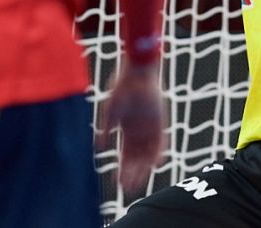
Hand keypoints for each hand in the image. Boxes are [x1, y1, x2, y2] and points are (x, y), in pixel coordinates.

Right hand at [99, 62, 164, 193]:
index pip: (127, 155)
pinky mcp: (160, 121)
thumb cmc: (122, 89)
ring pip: (148, 154)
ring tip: (137, 182)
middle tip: (127, 189)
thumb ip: (107, 129)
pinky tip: (154, 164)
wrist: (137, 72)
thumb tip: (100, 146)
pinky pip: (161, 141)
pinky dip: (158, 152)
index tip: (118, 183)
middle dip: (132, 174)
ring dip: (143, 168)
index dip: (123, 169)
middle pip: (138, 159)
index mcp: (128, 130)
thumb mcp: (111, 112)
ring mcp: (151, 127)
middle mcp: (141, 132)